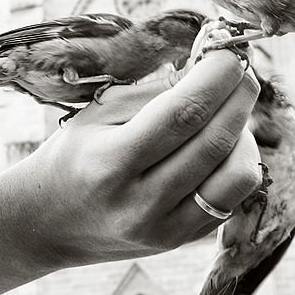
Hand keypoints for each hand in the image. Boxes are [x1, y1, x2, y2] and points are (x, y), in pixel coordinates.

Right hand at [6, 50, 262, 267]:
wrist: (49, 222)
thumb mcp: (100, 113)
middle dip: (240, 96)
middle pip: (215, 141)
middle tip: (242, 71)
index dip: (217, 77)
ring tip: (229, 111)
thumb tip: (212, 70)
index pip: (183, 113)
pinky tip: (224, 143)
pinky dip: (240, 162)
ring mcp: (167, 230)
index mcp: (111, 163)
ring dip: (245, 132)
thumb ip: (157, 93)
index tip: (230, 53)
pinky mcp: (185, 241)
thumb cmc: (76, 155)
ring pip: (238, 174)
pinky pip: (235, 197)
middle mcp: (141, 203)